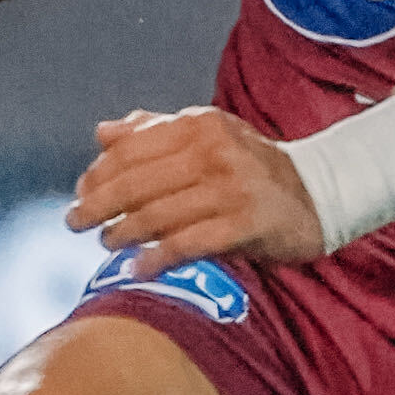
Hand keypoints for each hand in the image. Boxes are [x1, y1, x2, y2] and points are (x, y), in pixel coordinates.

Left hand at [67, 105, 321, 279]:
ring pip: (157, 215)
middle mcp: (213, 151)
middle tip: (75, 223)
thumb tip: (103, 133)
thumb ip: (155, 132)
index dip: (98, 173)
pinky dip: (157, 259)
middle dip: (98, 205)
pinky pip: (187, 244)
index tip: (80, 193)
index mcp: (199, 125)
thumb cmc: (253, 167)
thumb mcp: (208, 136)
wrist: (319, 194)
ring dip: (123, 233)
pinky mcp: (245, 224)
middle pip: (136, 183)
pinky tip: (139, 269)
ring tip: (106, 244)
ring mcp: (230, 188)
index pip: (131, 149)